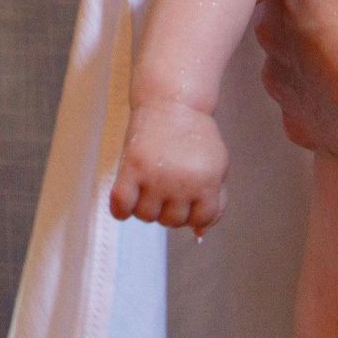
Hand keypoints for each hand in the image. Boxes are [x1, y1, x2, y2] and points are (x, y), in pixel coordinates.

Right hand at [110, 98, 229, 235]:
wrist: (172, 102)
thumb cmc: (195, 136)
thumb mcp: (217, 166)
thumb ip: (215, 201)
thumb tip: (199, 234)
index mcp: (208, 182)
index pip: (201, 220)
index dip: (194, 211)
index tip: (188, 196)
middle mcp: (182, 183)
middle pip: (172, 222)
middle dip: (170, 208)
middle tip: (168, 184)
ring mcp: (156, 177)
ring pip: (147, 217)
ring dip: (147, 206)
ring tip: (150, 184)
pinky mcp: (131, 168)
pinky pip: (121, 208)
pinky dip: (121, 209)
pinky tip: (129, 195)